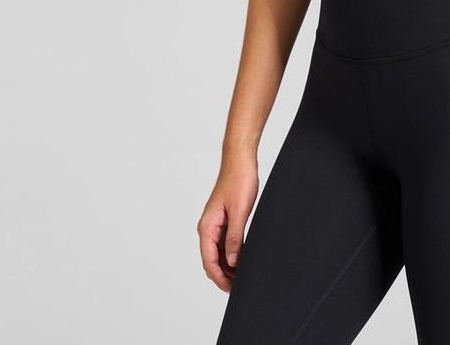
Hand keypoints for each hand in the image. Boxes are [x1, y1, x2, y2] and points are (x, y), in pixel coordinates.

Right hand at [197, 152, 259, 291]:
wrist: (240, 160)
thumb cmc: (239, 180)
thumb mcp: (240, 211)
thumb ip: (235, 238)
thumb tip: (232, 262)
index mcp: (207, 226)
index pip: (209, 261)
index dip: (219, 278)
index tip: (232, 290)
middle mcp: (208, 227)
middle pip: (212, 260)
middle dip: (224, 275)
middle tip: (240, 286)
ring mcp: (215, 224)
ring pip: (218, 253)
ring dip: (228, 265)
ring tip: (243, 275)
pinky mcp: (223, 219)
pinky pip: (224, 242)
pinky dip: (232, 253)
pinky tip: (243, 258)